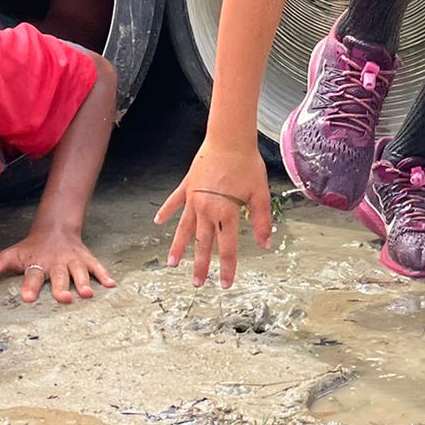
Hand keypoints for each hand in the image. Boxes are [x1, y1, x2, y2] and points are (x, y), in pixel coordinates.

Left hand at [0, 223, 114, 302]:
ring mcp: (73, 260)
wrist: (55, 229)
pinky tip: (112, 284)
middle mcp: (56, 263)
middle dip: (61, 287)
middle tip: (63, 298)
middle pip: (58, 276)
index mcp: (37, 263)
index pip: (32, 275)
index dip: (30, 287)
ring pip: (79, 272)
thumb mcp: (13, 254)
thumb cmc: (31, 248)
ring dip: (84, 282)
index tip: (28, 298)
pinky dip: (104, 274)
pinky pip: (97, 266)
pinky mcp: (86, 258)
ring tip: (87, 293)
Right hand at [155, 140, 273, 288]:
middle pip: (203, 244)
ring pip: (185, 229)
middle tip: (197, 283)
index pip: (228, 248)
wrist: (230, 139)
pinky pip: (174, 202)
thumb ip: (262, 221)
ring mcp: (194, 199)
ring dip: (178, 247)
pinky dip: (166, 212)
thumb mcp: (260, 194)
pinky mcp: (187, 186)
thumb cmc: (247, 165)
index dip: (228, 268)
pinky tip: (158, 222)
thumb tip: (266, 244)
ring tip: (172, 264)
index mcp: (227, 213)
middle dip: (201, 266)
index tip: (225, 284)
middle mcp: (208, 210)